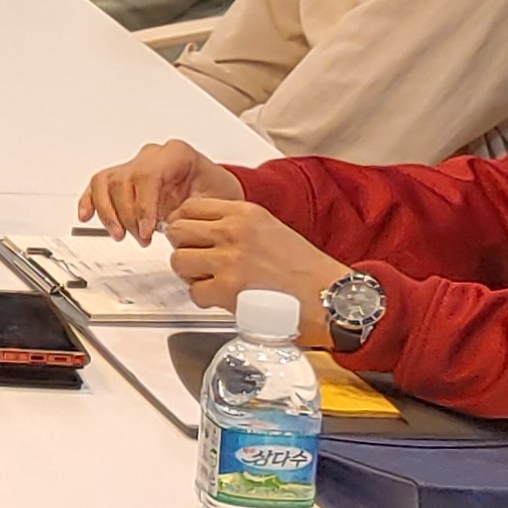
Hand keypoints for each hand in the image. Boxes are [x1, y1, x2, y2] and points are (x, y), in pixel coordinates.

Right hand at [79, 141, 239, 240]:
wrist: (219, 189)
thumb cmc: (218, 192)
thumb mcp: (216, 200)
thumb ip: (192, 211)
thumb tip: (172, 225)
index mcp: (176, 154)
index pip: (146, 176)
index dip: (143, 206)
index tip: (147, 230)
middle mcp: (152, 155)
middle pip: (122, 180)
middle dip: (127, 215)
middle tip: (141, 238)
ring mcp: (136, 165)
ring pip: (106, 182)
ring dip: (108, 213)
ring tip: (120, 234)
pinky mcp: (124, 177)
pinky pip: (99, 184)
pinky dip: (90, 201)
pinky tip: (86, 215)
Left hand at [163, 198, 352, 340]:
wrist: (330, 296)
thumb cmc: (305, 269)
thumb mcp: (269, 229)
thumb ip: (234, 225)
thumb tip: (199, 230)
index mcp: (244, 213)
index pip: (189, 208)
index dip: (184, 224)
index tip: (190, 237)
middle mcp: (233, 232)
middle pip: (177, 232)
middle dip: (184, 248)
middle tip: (198, 262)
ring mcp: (229, 260)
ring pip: (179, 261)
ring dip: (191, 275)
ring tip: (211, 281)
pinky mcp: (228, 289)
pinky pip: (194, 292)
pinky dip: (205, 299)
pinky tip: (223, 299)